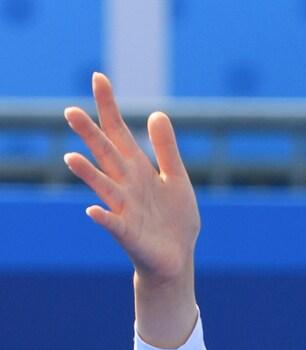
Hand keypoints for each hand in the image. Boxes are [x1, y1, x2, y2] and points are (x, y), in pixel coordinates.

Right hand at [65, 72, 199, 346]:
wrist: (177, 258)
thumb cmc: (174, 219)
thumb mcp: (177, 179)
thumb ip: (166, 149)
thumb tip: (157, 113)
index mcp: (138, 169)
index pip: (120, 133)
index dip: (109, 107)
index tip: (99, 78)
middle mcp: (126, 185)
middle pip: (106, 155)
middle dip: (90, 136)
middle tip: (70, 111)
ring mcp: (125, 209)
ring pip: (104, 188)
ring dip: (88, 174)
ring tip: (72, 158)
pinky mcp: (129, 234)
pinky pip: (114, 225)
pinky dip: (105, 218)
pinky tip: (94, 211)